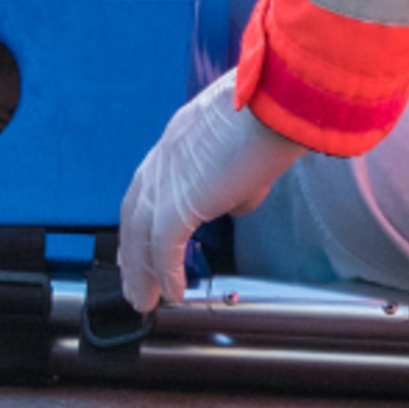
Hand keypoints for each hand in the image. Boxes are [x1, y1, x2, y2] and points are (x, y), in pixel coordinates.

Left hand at [113, 75, 300, 314]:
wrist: (276, 108)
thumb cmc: (272, 121)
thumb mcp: (245, 157)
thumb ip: (231, 185)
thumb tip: (230, 207)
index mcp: (176, 141)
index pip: (147, 186)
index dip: (140, 217)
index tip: (138, 243)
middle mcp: (163, 158)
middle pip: (134, 212)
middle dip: (132, 250)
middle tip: (132, 281)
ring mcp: (167, 178)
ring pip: (141, 233)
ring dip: (141, 270)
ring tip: (144, 300)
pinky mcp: (181, 201)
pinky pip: (165, 246)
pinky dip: (166, 272)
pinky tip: (173, 294)